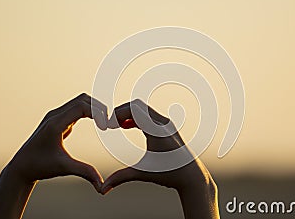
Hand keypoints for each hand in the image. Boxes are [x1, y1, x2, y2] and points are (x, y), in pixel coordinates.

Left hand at [0, 93, 107, 218]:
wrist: (21, 167)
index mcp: (55, 123)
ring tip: (106, 122)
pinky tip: (97, 123)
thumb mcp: (65, 168)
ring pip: (79, 102)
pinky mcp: (57, 120)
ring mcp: (55, 116)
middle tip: (111, 122)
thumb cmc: (40, 167)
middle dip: (99, 108)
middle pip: (82, 100)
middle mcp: (55, 115)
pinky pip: (76, 109)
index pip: (81, 106)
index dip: (98, 113)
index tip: (108, 127)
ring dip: (94, 109)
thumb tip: (102, 186)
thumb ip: (85, 173)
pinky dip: (88, 112)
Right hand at [102, 99, 219, 218]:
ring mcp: (166, 123)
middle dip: (120, 112)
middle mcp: (162, 123)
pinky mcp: (168, 126)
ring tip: (115, 126)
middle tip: (109, 124)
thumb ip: (121, 178)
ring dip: (128, 114)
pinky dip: (135, 117)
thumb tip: (102, 189)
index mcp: (156, 130)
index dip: (117, 114)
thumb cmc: (169, 175)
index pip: (133, 109)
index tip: (107, 126)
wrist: (192, 176)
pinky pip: (148, 114)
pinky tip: (125, 127)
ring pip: (143, 108)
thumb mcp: (143, 173)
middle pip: (137, 105)